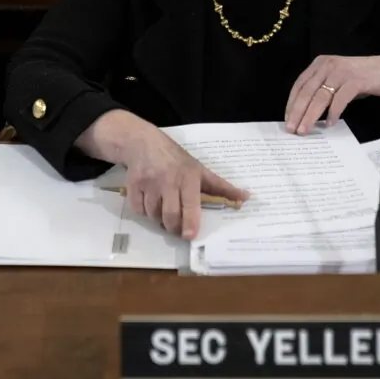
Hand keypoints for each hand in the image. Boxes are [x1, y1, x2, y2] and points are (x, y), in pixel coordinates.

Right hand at [119, 126, 248, 239]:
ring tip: (164, 212)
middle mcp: (169, 180)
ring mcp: (149, 183)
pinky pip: (138, 210)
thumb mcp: (199, 169)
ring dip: (159, 220)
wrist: (143, 142)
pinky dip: (144, 212)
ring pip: (153, 216)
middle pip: (170, 215)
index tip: (190, 236)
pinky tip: (149, 202)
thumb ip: (220, 186)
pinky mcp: (133, 185)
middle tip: (177, 230)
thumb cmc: (175, 159)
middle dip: (174, 228)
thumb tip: (246, 197)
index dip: (190, 222)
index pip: (190, 204)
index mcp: (188, 177)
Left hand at [284, 55, 379, 134]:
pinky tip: (330, 124)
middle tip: (292, 129)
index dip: (292, 103)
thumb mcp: (338, 80)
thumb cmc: (363, 77)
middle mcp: (328, 65)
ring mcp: (341, 72)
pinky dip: (333, 113)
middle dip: (297, 112)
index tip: (288, 119)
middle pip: (307, 92)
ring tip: (305, 130)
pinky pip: (340, 99)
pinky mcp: (356, 80)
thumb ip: (323, 91)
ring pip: (320, 97)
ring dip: (311, 116)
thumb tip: (306, 113)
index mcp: (320, 64)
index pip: (300, 85)